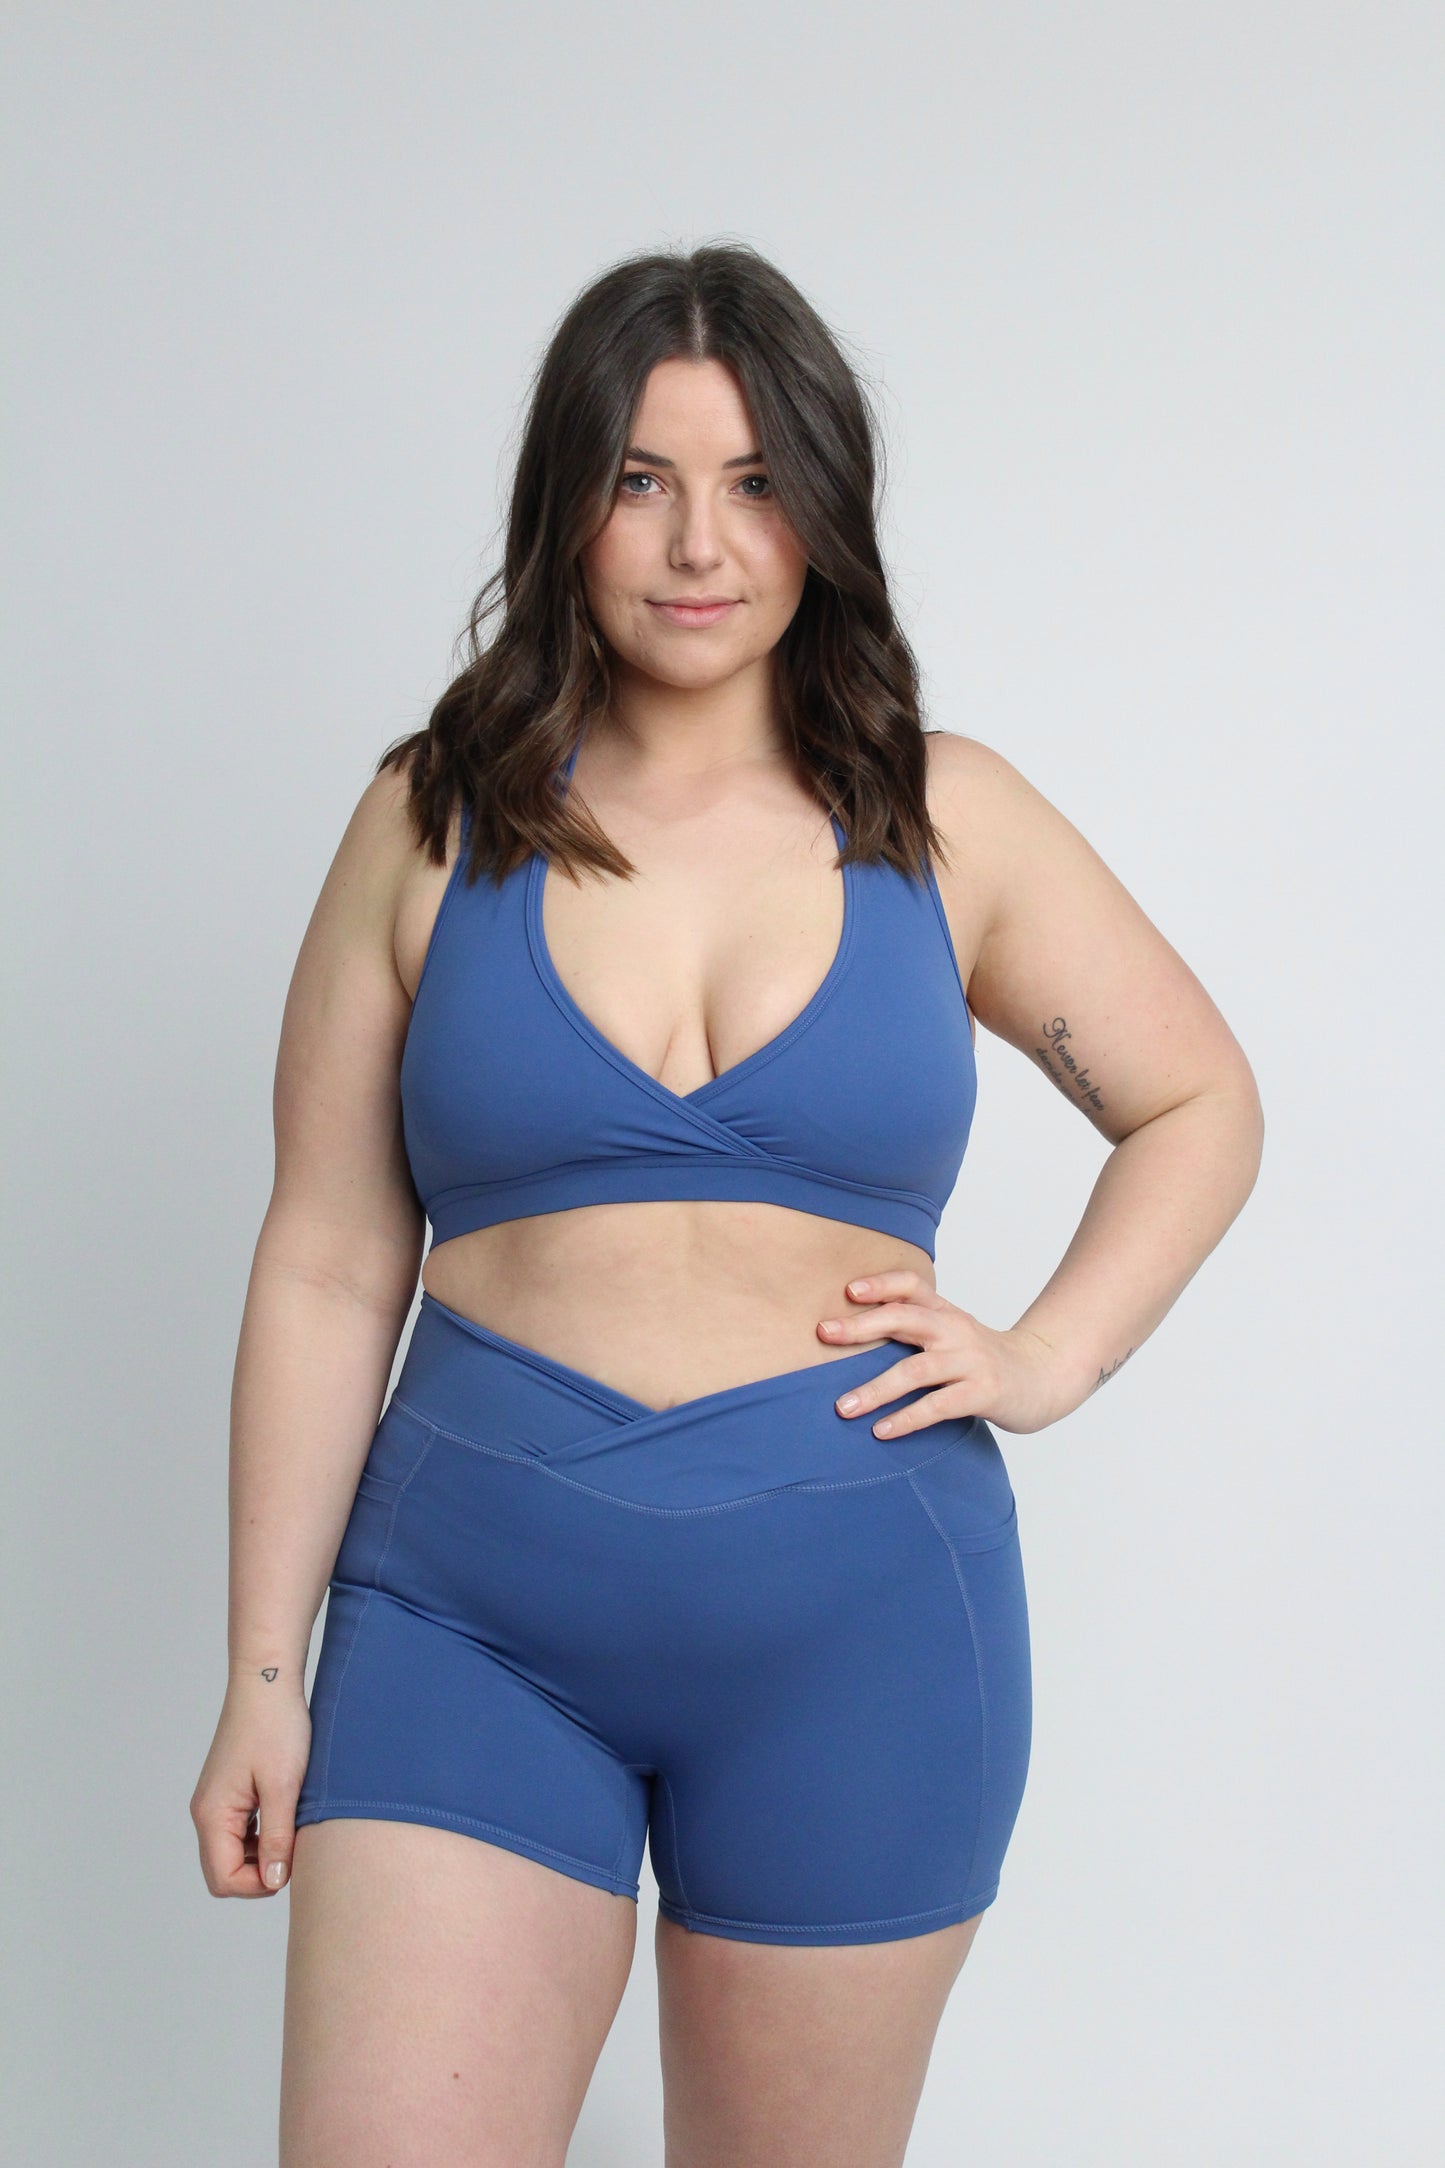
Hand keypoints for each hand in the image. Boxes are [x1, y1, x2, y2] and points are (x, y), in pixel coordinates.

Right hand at [190, 1672, 311, 1897]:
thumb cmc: (276, 1728)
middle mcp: (206, 1812)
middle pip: (223, 1871)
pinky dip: (260, 1837)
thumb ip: (278, 1838)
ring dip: (261, 1855)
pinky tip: (285, 1818)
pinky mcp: (228, 1793)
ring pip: (231, 1853)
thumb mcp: (283, 1787)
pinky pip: (238, 1833)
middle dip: (258, 1874)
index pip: (224, 1879)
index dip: (259, 1885)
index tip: (291, 1865)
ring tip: (293, 1831)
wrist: (268, 1683)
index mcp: (212, 1815)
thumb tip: (274, 1881)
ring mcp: (215, 1802)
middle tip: (294, 1851)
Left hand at [818, 1269, 1075, 1436]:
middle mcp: (956, 1330)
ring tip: (843, 1407)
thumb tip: (849, 1334)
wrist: (1044, 1377)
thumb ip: (913, 1329)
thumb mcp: (952, 1334)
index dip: (880, 1283)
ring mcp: (971, 1361)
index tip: (847, 1290)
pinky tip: (882, 1431)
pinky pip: (938, 1406)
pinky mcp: (984, 1393)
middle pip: (906, 1318)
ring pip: (916, 1370)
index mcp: (945, 1313)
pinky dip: (907, 1418)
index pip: (912, 1285)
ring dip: (875, 1389)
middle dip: (862, 1326)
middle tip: (824, 1334)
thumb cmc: (983, 1359)